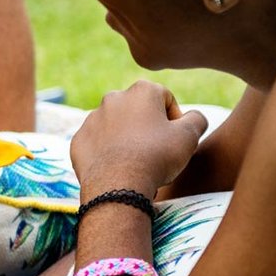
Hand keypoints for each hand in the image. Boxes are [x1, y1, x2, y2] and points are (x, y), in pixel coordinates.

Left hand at [71, 80, 208, 197]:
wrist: (118, 184)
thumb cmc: (157, 156)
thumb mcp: (189, 136)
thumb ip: (196, 119)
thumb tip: (194, 117)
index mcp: (141, 91)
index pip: (165, 99)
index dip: (175, 119)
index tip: (175, 139)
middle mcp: (113, 98)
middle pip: (138, 111)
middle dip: (148, 127)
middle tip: (157, 151)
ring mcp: (92, 119)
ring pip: (116, 126)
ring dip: (126, 139)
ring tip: (136, 162)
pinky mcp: (79, 139)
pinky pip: (98, 143)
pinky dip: (107, 152)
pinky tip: (117, 168)